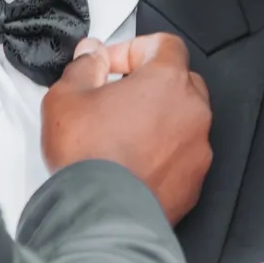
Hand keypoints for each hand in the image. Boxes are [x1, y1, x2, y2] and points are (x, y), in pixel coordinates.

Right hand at [41, 34, 212, 222]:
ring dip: (157, 120)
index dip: (133, 49)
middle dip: (148, 83)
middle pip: (179, 80)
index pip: (164, 44)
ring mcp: (197, 149)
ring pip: (183, 120)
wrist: (102, 218)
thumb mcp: (66, 97)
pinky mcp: (194, 182)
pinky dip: (162, 154)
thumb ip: (83, 66)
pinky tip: (132, 163)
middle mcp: (192, 112)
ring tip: (121, 135)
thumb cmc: (89, 159)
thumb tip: (92, 54)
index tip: (109, 65)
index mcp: (167, 81)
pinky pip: (182, 155)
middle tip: (114, 96)